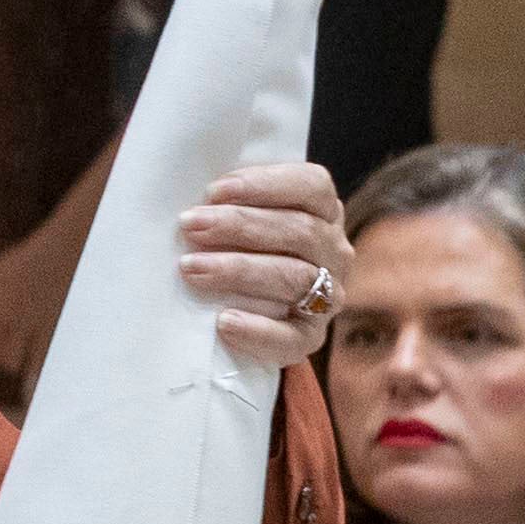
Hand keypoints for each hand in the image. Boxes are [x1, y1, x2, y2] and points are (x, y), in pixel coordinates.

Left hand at [0, 207, 83, 412]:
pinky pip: (35, 360)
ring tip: (20, 361)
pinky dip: (34, 375)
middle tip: (3, 361)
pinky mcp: (48, 326)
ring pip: (7, 362)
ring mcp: (24, 321)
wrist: (66, 246)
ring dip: (13, 366)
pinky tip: (33, 379)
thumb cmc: (30, 260)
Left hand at [180, 161, 349, 374]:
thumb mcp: (237, 224)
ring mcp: (327, 296)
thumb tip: (193, 202)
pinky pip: (291, 338)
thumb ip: (229, 207)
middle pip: (299, 231)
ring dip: (240, 270)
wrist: (241, 320)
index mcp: (322, 212)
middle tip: (191, 226)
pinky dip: (257, 330)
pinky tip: (224, 322)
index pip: (311, 186)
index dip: (265, 185)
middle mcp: (333, 251)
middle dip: (241, 226)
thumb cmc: (233, 254)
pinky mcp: (310, 338)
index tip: (214, 191)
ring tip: (192, 268)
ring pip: (295, 278)